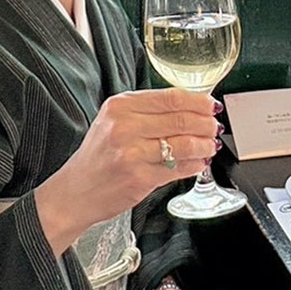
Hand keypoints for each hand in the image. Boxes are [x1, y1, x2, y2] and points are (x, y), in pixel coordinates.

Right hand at [36, 88, 218, 254]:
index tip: (211, 106)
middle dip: (206, 124)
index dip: (198, 101)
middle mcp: (124, 126)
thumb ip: (147, 112)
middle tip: (214, 128)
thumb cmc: (98, 156)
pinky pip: (179, 168)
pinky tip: (198, 163)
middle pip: (181, 119)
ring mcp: (132, 153)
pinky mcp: (140, 178)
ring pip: (184, 144)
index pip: (171, 98)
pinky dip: (195, 165)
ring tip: (209, 146)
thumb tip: (191, 108)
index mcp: (120, 106)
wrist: (76, 191)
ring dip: (204, 145)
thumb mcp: (113, 122)